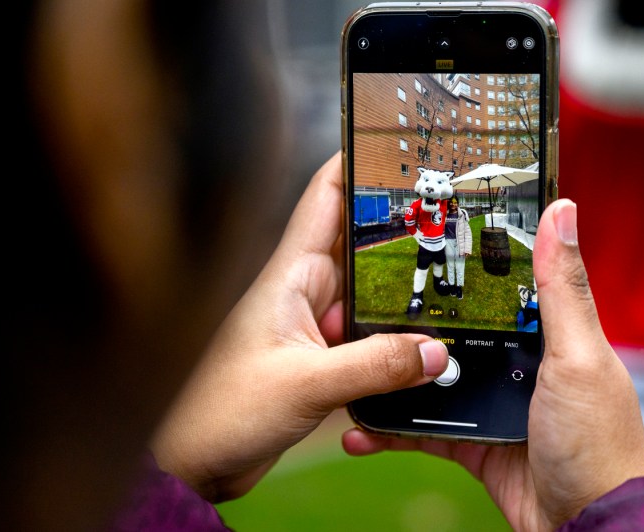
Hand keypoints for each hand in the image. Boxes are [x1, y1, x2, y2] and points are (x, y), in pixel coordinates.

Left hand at [150, 153, 448, 501]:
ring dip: (402, 297)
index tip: (395, 142)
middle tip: (453, 222)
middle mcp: (304, 292)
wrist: (190, 461)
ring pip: (370, 295)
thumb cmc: (218, 411)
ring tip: (451, 290)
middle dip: (402, 234)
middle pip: (361, 245)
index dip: (357, 163)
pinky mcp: (319, 360)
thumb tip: (435, 352)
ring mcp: (312, 326)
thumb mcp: (305, 384)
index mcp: (290, 275)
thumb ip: (374, 367)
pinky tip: (420, 349)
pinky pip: (366, 338)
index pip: (325, 198)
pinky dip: (393, 341)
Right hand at [343, 199, 643, 530]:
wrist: (587, 525)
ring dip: (390, 377)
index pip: (498, 286)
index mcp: (542, 334)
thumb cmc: (597, 442)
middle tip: (363, 305)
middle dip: (409, 324)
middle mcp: (513, 364)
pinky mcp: (470, 442)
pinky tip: (361, 427)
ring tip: (351, 362)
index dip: (461, 264)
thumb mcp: (577, 356)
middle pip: (450, 333)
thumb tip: (563, 210)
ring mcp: (488, 403)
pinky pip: (420, 430)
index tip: (420, 239)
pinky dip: (390, 429)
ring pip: (427, 381)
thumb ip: (560, 289)